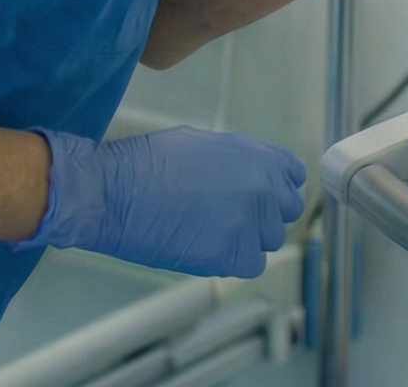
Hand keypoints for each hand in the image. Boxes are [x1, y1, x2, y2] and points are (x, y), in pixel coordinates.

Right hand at [14, 126, 306, 277]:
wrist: (114, 193)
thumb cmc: (148, 163)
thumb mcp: (202, 143)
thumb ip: (239, 159)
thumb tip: (253, 174)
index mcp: (258, 156)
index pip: (294, 176)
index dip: (275, 185)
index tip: (259, 193)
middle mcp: (262, 189)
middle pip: (285, 212)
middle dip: (263, 213)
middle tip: (230, 214)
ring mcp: (249, 225)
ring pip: (267, 241)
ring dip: (246, 237)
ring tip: (209, 228)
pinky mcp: (232, 256)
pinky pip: (250, 264)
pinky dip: (232, 259)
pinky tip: (205, 245)